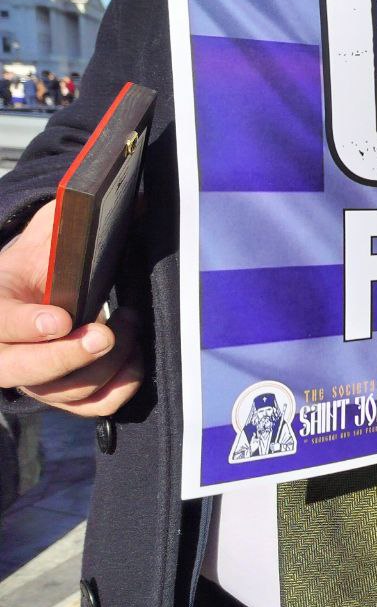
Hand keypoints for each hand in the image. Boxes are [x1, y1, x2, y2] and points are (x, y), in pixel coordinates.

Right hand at [0, 200, 141, 416]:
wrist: (33, 295)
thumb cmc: (37, 266)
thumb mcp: (44, 238)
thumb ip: (68, 221)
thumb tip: (128, 198)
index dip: (27, 325)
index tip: (59, 320)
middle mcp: (4, 353)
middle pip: (26, 372)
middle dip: (68, 356)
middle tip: (104, 334)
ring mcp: (34, 380)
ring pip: (67, 390)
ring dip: (108, 361)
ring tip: (129, 323)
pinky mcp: (63, 395)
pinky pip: (93, 407)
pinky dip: (120, 386)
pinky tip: (134, 356)